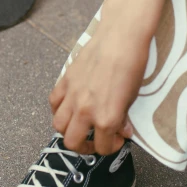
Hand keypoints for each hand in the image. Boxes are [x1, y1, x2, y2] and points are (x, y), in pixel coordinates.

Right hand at [49, 24, 149, 155]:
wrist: (120, 38)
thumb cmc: (132, 65)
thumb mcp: (132, 98)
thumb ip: (123, 118)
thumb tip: (122, 130)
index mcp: (107, 119)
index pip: (103, 147)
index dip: (112, 147)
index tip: (117, 140)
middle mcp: (86, 111)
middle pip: (72, 143)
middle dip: (84, 147)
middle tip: (95, 141)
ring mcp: (72, 96)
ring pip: (58, 126)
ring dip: (68, 130)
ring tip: (80, 126)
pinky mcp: (65, 81)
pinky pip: (54, 103)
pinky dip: (59, 109)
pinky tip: (70, 107)